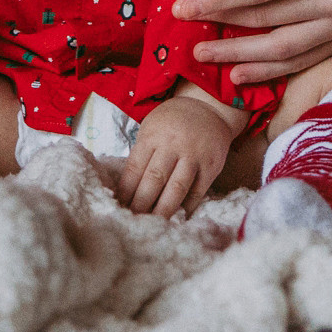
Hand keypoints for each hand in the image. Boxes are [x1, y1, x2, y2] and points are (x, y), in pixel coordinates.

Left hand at [118, 93, 237, 216]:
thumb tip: (128, 188)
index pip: (135, 168)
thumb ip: (142, 153)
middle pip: (154, 179)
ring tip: (154, 224)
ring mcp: (194, 155)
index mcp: (152, 136)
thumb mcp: (152, 128)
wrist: (208, 107)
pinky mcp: (212, 165)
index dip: (126, 190)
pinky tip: (179, 217)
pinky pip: (198, 190)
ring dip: (164, 209)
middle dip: (142, 203)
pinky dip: (188, 206)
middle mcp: (173, 145)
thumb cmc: (172, 122)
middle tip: (133, 221)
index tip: (120, 207)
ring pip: (177, 187)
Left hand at [172, 0, 331, 85]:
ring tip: (204, 54)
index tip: (182, 7)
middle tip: (186, 29)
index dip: (218, 0)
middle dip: (222, 25)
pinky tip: (236, 73)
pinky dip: (266, 71)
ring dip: (238, 56)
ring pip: (282, 49)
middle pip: (268, 19)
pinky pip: (299, 62)